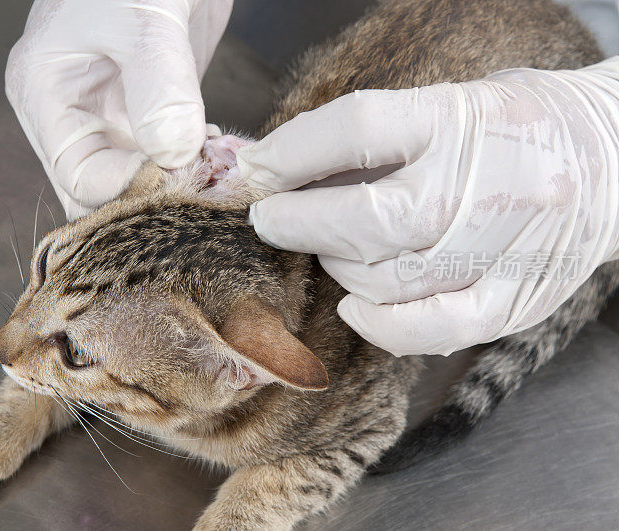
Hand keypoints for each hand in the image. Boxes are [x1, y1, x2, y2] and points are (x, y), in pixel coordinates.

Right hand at [6, 0, 231, 219]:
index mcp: (45, 94)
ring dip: (181, 185)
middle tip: (210, 182)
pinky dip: (196, 165)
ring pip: (138, 182)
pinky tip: (222, 152)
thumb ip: (158, 87)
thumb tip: (173, 156)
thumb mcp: (142, 18)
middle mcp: (73, 114)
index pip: (79, 178)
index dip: (131, 190)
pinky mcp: (148, 113)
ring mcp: (111, 116)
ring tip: (223, 168)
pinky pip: (166, 160)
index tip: (185, 178)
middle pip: (105, 192)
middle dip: (157, 196)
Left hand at [239, 57, 618, 355]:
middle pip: (365, 220)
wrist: (615, 159)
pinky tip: (354, 306)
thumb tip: (283, 168)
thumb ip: (374, 138)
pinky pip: (432, 329)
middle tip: (269, 220)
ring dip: (337, 269)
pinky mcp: (515, 300)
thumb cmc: (514, 127)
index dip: (290, 154)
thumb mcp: (449, 104)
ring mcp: (503, 250)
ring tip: (328, 250)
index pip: (358, 128)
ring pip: (387, 281)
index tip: (254, 171)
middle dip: (297, 223)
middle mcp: (484, 187)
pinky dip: (380, 325)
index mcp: (463, 120)